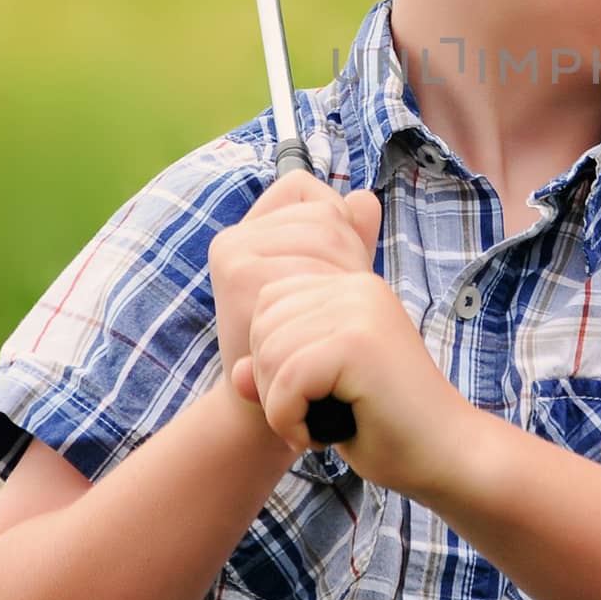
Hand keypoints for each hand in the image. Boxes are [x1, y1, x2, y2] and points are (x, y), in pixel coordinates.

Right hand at [207, 168, 382, 412]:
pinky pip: (312, 256)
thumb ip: (347, 240)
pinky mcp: (240, 274)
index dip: (337, 222)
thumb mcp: (327, 286)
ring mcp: (234, 252)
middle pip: (321, 212)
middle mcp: (233, 237)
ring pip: (324, 230)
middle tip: (343, 300)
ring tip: (334, 312)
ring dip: (345, 270)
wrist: (276, 409)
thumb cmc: (306, 346)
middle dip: (349, 250)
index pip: (306, 190)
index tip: (337, 271)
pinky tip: (326, 320)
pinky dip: (333, 287)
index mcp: (246, 231)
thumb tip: (366, 199)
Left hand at [231, 269, 477, 497]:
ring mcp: (362, 310)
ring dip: (280, 406)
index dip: (271, 359)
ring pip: (271, 353)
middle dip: (271, 383)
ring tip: (316, 427)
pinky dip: (288, 420)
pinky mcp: (359, 342)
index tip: (305, 398)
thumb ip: (279, 373)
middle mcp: (358, 287)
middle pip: (264, 324)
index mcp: (353, 288)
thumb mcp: (321, 394)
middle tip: (308, 419)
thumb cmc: (387, 428)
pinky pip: (288, 379)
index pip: (270, 302)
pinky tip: (318, 438)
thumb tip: (239, 373)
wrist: (446, 456)